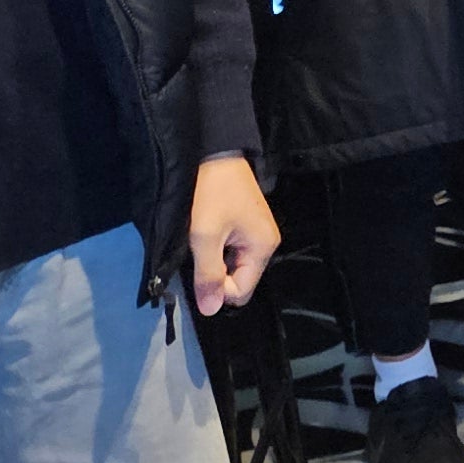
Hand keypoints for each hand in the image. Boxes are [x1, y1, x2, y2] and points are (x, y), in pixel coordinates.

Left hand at [188, 154, 279, 313]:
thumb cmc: (210, 194)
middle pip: (238, 278)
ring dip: (213, 258)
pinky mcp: (246, 222)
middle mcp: (266, 242)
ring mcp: (257, 231)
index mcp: (263, 247)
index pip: (240, 291)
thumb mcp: (204, 236)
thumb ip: (209, 275)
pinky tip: (205, 229)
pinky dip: (216, 246)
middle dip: (215, 273)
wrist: (213, 151)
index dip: (216, 286)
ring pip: (232, 264)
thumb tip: (211, 311)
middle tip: (197, 250)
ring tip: (200, 238)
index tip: (199, 263)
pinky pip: (231, 249)